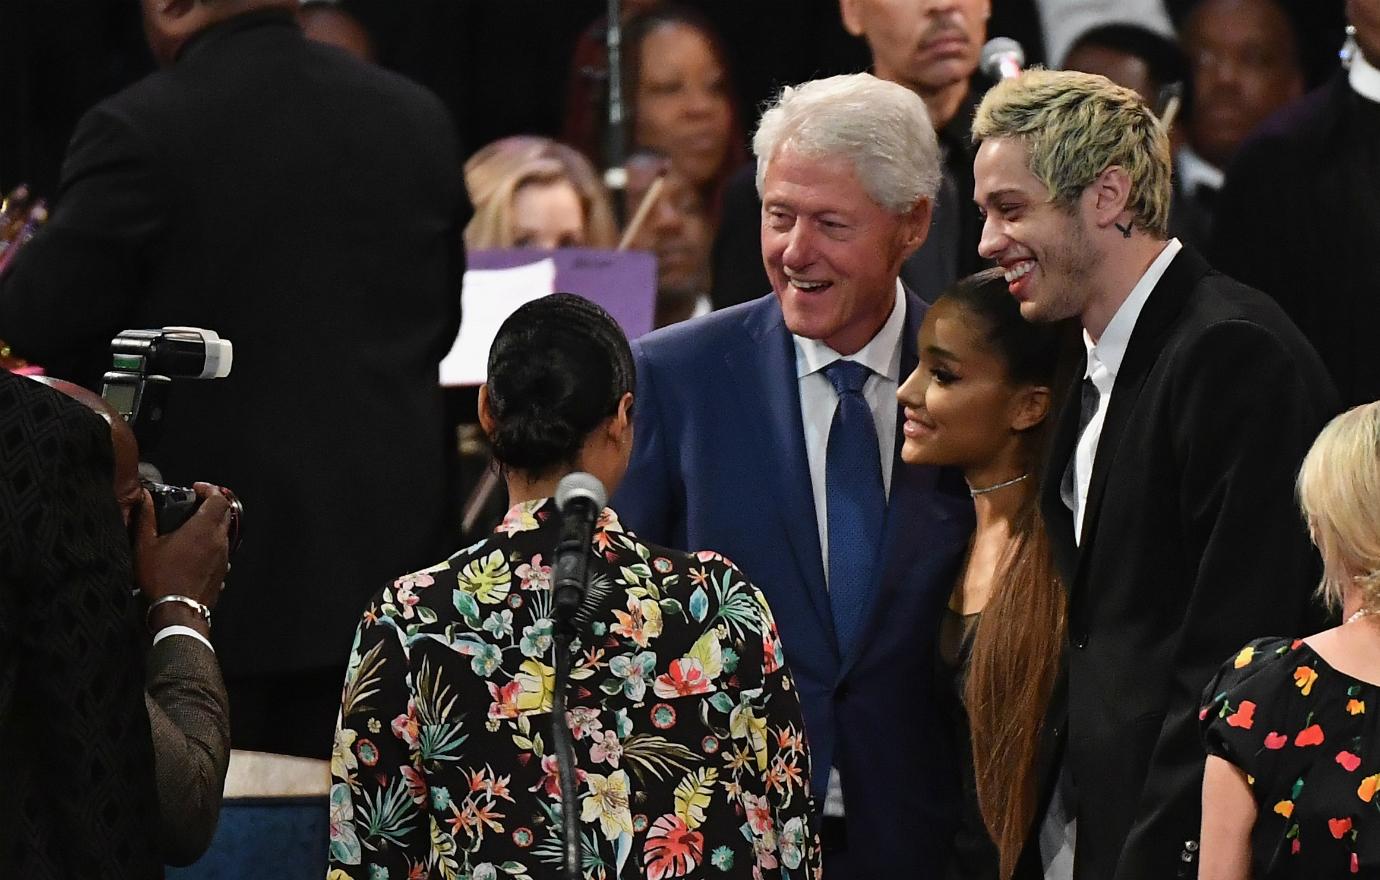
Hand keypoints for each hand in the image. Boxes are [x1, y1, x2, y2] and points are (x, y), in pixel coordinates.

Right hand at [133, 482, 230, 633]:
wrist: (177, 612)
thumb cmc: (160, 578)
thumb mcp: (145, 546)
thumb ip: (146, 518)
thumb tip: (145, 498)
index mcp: (203, 529)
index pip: (219, 499)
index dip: (210, 489)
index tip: (196, 488)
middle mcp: (219, 540)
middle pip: (225, 513)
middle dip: (212, 504)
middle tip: (195, 504)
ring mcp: (224, 557)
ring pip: (225, 532)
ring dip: (212, 525)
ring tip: (192, 527)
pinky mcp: (223, 571)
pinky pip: (222, 550)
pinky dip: (212, 543)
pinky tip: (195, 550)